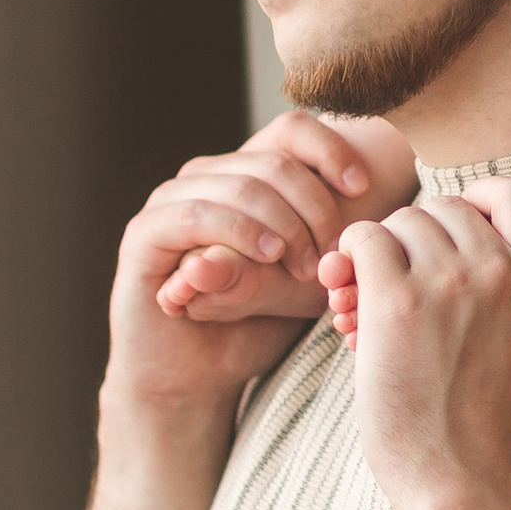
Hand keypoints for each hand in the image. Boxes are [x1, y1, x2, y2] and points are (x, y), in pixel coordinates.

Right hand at [109, 134, 363, 428]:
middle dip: (314, 206)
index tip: (362, 189)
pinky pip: (195, 214)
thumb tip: (366, 184)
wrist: (198, 380)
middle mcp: (204, 177)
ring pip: (240, 184)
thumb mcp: (306, 275)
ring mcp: (170, 201)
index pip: (290, 129)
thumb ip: (327, 235)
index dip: (331, 150)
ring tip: (303, 266)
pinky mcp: (144, 234)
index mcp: (242, 174)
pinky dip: (240, 231)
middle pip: (273, 160)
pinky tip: (268, 256)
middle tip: (330, 256)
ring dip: (284, 224)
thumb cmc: (256, 326)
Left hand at [339, 178, 510, 509]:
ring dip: (383, 249)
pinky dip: (351, 253)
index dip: (482, 197)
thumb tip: (451, 232)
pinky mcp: (396, 298)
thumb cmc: (482, 418)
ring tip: (372, 290)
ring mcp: (450, 280)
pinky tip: (349, 283)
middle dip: (419, 235)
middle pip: (447, 207)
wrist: (458, 477)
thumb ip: (508, 284)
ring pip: (404, 220)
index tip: (458, 222)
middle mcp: (501, 269)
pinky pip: (365, 239)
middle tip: (401, 276)